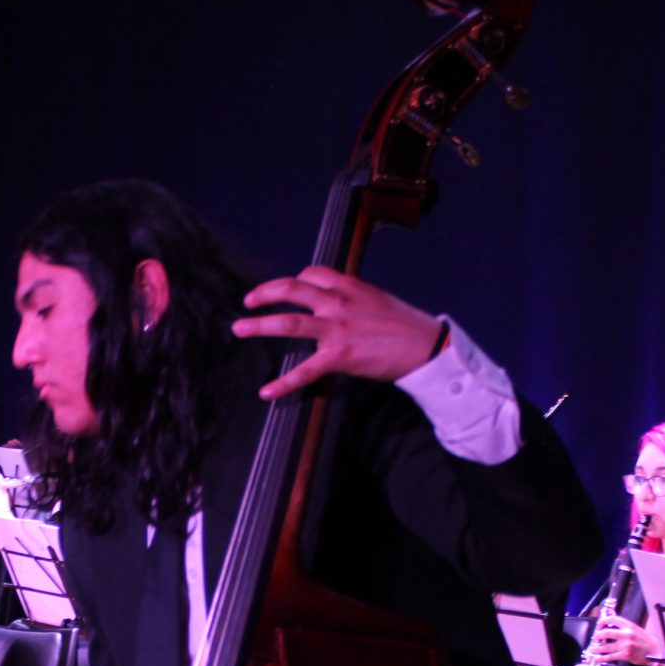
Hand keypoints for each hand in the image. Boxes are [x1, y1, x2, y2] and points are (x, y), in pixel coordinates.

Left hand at [232, 266, 443, 400]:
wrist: (425, 346)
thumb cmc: (405, 325)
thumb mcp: (378, 299)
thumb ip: (353, 298)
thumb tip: (337, 301)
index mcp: (349, 286)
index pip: (312, 273)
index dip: (295, 280)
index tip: (287, 290)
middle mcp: (338, 303)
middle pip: (291, 289)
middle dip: (264, 293)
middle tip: (248, 301)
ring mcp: (336, 329)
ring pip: (289, 323)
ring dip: (259, 326)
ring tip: (239, 329)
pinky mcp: (339, 357)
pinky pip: (304, 371)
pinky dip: (283, 383)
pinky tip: (266, 392)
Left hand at [589, 613, 656, 665]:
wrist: (656, 651)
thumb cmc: (645, 640)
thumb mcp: (636, 630)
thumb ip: (624, 628)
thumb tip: (609, 627)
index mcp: (630, 626)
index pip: (613, 619)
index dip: (603, 621)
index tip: (599, 625)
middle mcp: (627, 634)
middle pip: (606, 633)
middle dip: (597, 636)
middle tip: (595, 638)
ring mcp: (626, 645)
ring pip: (606, 646)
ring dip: (597, 648)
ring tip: (593, 649)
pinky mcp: (625, 655)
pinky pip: (610, 657)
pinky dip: (601, 658)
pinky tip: (596, 659)